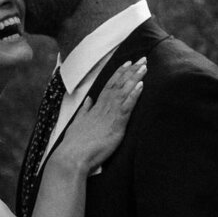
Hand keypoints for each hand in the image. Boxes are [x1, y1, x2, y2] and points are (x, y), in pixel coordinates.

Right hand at [51, 58, 145, 173]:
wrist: (72, 156)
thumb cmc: (75, 144)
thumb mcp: (78, 124)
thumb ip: (85, 111)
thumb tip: (89, 100)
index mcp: (95, 107)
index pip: (109, 86)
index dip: (119, 74)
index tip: (128, 63)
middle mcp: (103, 107)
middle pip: (118, 84)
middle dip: (131, 71)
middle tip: (142, 59)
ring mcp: (109, 115)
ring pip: (124, 91)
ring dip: (135, 78)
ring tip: (145, 67)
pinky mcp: (116, 125)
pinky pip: (126, 106)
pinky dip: (134, 94)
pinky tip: (141, 85)